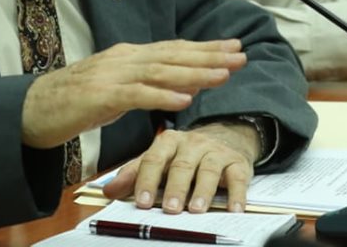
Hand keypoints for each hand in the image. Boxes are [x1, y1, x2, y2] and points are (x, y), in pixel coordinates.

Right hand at [20, 39, 245, 150]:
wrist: (31, 108)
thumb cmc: (73, 101)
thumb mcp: (115, 88)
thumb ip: (145, 83)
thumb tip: (180, 86)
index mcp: (128, 56)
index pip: (174, 49)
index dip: (205, 47)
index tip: (233, 47)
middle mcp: (124, 59)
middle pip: (174, 55)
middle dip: (210, 55)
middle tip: (241, 55)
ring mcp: (112, 76)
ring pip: (162, 72)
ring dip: (195, 73)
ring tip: (223, 75)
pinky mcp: (101, 97)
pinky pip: (138, 96)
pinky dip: (163, 97)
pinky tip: (185, 100)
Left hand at [102, 123, 257, 212]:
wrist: (226, 136)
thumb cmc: (185, 154)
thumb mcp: (158, 158)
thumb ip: (134, 173)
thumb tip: (108, 191)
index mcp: (169, 141)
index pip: (154, 159)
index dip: (147, 180)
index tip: (141, 202)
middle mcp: (193, 144)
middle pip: (182, 165)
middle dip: (175, 188)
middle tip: (169, 208)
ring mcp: (216, 152)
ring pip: (209, 170)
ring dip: (202, 191)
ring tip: (196, 209)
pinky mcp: (237, 162)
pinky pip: (238, 177)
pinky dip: (237, 194)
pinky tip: (234, 208)